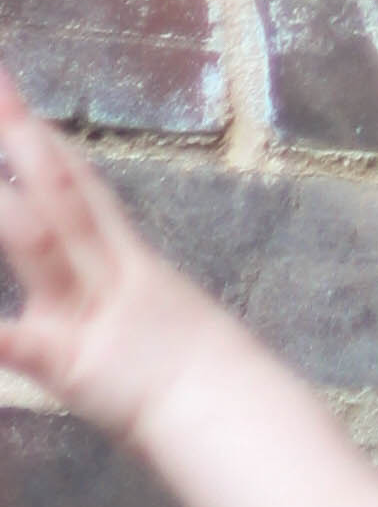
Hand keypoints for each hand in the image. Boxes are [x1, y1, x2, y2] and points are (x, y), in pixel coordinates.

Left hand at [0, 68, 212, 440]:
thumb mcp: (151, 315)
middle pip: (63, 191)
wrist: (225, 412)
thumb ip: (113, 287)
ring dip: (7, 208)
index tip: (10, 94)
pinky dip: (2, 334)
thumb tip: (86, 273)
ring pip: (44, 244)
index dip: (40, 136)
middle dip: (22, 138)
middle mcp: (107, 271)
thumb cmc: (188, 373)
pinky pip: (27, 345)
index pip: (75, 182)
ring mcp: (93, 313)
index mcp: (123, 258)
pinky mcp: (77, 366)